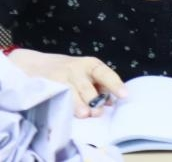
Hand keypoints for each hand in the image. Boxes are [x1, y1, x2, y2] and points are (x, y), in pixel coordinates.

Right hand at [6, 50, 126, 117]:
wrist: (38, 65)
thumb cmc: (72, 72)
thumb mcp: (88, 73)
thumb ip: (100, 86)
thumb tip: (110, 102)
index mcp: (91, 65)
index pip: (105, 74)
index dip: (115, 84)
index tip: (124, 95)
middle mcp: (76, 70)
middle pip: (86, 87)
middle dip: (93, 100)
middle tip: (97, 112)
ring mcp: (59, 78)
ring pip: (70, 94)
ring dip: (77, 105)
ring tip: (84, 115)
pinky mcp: (46, 87)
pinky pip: (55, 97)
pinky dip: (61, 106)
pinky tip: (65, 113)